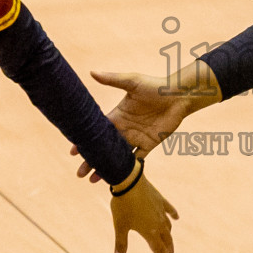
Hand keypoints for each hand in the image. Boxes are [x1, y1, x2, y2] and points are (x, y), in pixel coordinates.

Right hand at [72, 61, 221, 181]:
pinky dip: (127, 169)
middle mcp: (124, 128)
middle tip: (79, 173)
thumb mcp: (132, 81)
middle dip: (91, 160)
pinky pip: (136, 160)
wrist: (178, 95)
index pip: (97, 132)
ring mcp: (136, 137)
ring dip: (105, 167)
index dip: (85, 142)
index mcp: (117, 115)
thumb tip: (92, 72)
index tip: (73, 152)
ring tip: (92, 180)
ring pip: (117, 156)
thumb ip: (113, 79)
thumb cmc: (155, 86)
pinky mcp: (149, 144)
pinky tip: (116, 178)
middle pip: (104, 148)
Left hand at [110, 172, 179, 252]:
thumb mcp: (120, 226)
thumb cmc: (123, 206)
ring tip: (169, 240)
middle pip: (166, 240)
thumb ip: (120, 244)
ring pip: (168, 227)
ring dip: (169, 236)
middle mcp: (158, 223)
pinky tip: (176, 217)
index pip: (157, 250)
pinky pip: (170, 210)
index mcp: (150, 232)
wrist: (130, 182)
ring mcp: (161, 211)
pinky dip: (173, 215)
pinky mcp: (160, 200)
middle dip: (168, 250)